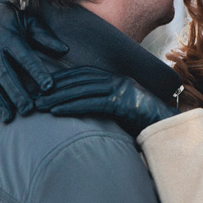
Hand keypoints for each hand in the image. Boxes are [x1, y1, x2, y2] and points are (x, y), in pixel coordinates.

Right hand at [0, 0, 68, 121]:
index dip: (37, 72)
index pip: (26, 58)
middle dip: (16, 93)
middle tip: (28, 110)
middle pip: (5, 74)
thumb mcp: (28, 22)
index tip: (49, 86)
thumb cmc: (11, 22)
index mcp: (10, 39)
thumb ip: (45, 36)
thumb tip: (66, 50)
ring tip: (9, 117)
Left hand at [34, 67, 177, 135]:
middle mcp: (118, 81)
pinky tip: (55, 112)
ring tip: (39, 105)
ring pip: (82, 91)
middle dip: (55, 87)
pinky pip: (91, 103)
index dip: (63, 78)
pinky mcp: (121, 103)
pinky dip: (71, 107)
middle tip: (34, 95)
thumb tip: (87, 110)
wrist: (168, 127)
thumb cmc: (147, 123)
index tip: (44, 85)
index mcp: (118, 80)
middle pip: (80, 80)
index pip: (85, 74)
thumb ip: (108, 105)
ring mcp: (121, 91)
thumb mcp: (125, 111)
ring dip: (58, 98)